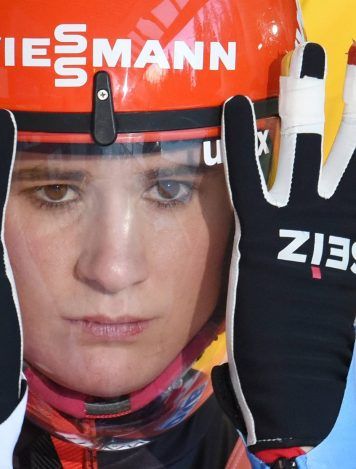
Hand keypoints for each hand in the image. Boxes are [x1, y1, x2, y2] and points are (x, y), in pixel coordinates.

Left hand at [212, 42, 355, 450]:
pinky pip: (249, 179)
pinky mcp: (260, 234)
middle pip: (349, 144)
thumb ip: (340, 251)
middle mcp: (337, 216)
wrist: (296, 377)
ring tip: (306, 56)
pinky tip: (231, 107)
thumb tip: (339, 220)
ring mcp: (299, 222)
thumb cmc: (317, 340)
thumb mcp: (342, 286)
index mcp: (355, 229)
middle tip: (344, 53)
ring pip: (308, 147)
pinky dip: (241, 143)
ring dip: (308, 98)